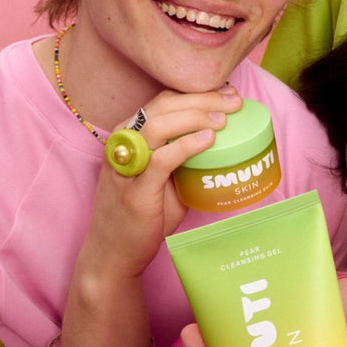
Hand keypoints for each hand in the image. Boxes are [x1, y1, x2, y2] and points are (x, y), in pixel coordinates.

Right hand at [82, 86, 242, 279]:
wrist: (113, 254)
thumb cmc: (141, 214)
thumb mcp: (164, 178)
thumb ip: (183, 159)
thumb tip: (222, 143)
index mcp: (128, 136)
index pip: (162, 100)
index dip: (196, 92)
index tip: (227, 92)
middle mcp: (122, 145)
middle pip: (161, 106)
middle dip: (201, 98)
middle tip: (234, 100)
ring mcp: (125, 168)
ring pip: (157, 126)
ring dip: (194, 117)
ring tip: (223, 120)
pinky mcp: (134, 193)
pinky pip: (159, 160)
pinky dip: (185, 146)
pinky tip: (207, 141)